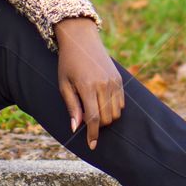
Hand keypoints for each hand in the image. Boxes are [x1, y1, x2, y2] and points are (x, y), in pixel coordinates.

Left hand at [54, 16, 123, 149]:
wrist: (81, 39)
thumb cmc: (68, 63)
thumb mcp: (64, 84)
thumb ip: (72, 106)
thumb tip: (76, 128)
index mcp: (87, 87)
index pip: (93, 118)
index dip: (93, 134)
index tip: (92, 145)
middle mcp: (103, 85)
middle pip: (106, 118)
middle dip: (98, 125)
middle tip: (86, 118)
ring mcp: (113, 82)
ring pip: (116, 113)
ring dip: (106, 118)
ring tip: (94, 109)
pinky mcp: (119, 79)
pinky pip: (121, 103)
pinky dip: (114, 109)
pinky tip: (102, 103)